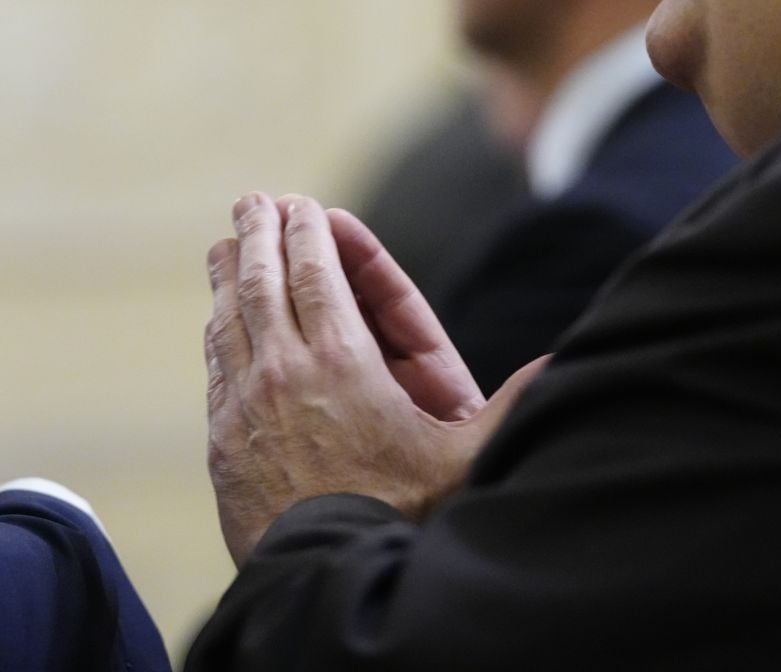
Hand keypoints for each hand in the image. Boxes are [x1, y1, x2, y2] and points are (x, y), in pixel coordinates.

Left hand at [204, 193, 546, 564]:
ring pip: (231, 318)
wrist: (327, 581)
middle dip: (260, 233)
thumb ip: (510, 409)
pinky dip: (218, 332)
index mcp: (342, 362)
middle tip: (254, 200)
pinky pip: (217, 368)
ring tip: (225, 244)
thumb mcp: (462, 462)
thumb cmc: (401, 521)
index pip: (316, 273)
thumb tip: (562, 365)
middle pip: (263, 281)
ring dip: (228, 274)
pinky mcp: (223, 440)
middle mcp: (286, 372)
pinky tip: (219, 320)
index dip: (307, 232)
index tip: (302, 205)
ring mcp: (247, 404)